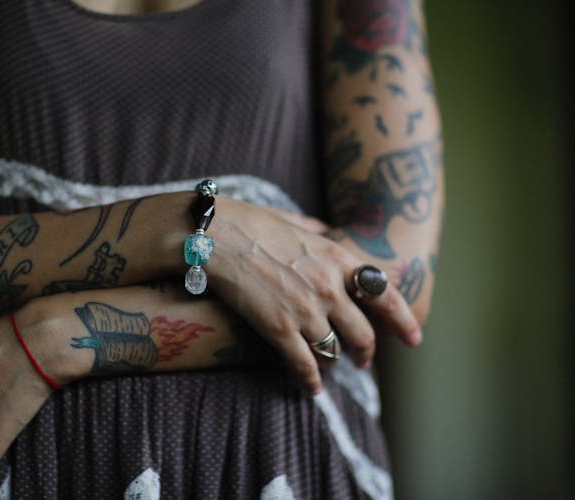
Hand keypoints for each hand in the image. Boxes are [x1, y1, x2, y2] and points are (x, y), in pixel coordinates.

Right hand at [209, 197, 421, 393]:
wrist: (216, 236)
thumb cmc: (250, 222)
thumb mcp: (294, 220)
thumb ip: (315, 230)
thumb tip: (322, 229)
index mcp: (337, 258)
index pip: (385, 294)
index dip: (403, 321)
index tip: (413, 339)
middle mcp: (329, 287)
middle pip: (363, 333)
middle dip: (366, 352)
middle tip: (363, 360)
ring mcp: (306, 310)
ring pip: (334, 351)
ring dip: (334, 363)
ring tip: (328, 369)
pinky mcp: (280, 329)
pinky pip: (304, 364)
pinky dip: (309, 380)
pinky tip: (310, 388)